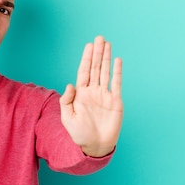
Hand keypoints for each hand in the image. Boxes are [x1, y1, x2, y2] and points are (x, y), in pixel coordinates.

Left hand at [60, 36, 122, 156]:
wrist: (95, 146)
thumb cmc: (79, 134)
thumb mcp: (68, 118)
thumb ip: (66, 101)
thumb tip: (70, 84)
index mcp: (81, 94)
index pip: (84, 72)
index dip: (86, 58)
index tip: (88, 46)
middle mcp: (93, 92)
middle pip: (95, 68)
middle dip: (97, 53)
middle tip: (99, 38)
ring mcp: (104, 95)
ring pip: (106, 72)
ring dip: (106, 58)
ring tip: (107, 44)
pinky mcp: (115, 101)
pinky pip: (116, 83)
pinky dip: (117, 72)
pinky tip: (117, 60)